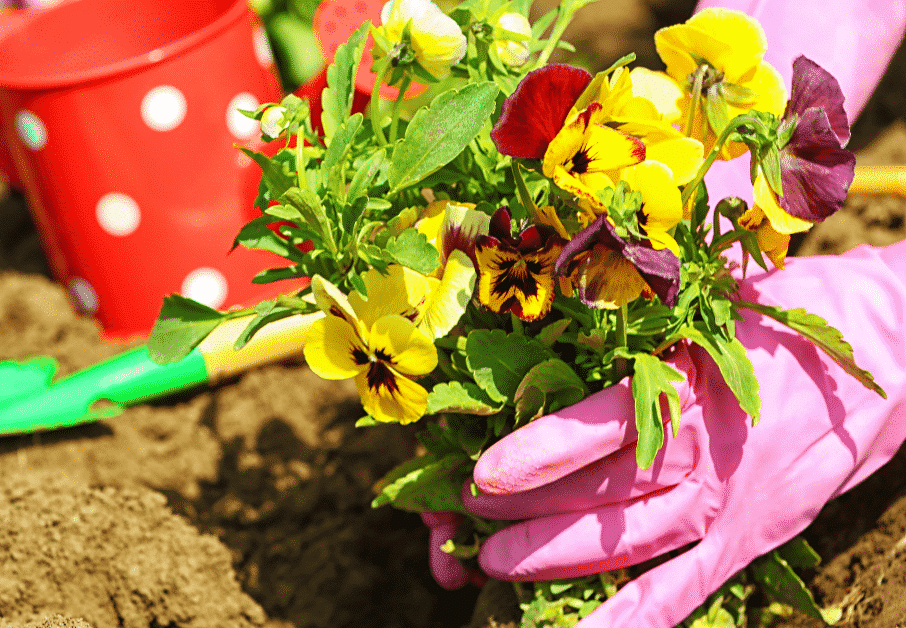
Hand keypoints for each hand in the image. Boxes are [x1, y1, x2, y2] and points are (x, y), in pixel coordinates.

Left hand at [425, 240, 905, 625]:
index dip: (540, 453)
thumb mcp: (722, 286)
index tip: (482, 471)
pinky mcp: (756, 536)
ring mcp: (734, 502)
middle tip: (464, 513)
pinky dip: (631, 618)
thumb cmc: (794, 309)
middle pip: (605, 492)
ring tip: (492, 563)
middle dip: (526, 509)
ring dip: (557, 558)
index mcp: (700, 381)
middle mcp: (713, 449)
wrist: (899, 347)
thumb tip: (564, 267)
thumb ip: (648, 294)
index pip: (606, 426)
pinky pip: (686, 589)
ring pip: (631, 543)